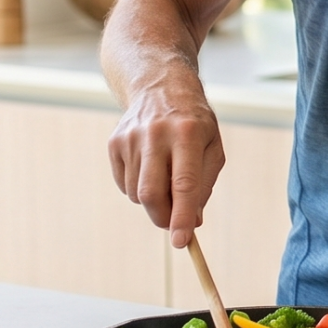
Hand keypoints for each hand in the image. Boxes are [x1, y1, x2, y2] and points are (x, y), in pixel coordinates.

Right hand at [106, 80, 225, 248]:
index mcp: (188, 133)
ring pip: (137, 193)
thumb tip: (191, 223)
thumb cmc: (194, 123)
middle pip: (152, 194)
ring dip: (153, 201)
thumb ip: (204, 186)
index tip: (182, 242)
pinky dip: (138, 189)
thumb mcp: (212, 148)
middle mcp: (156, 134)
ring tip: (165, 176)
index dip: (182, 216)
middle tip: (174, 225)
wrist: (160, 86)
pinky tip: (149, 167)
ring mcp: (131, 138)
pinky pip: (123, 184)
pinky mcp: (114, 143)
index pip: (184, 183)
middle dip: (163, 218)